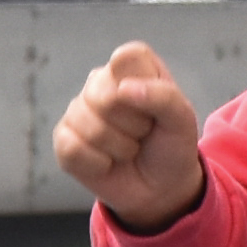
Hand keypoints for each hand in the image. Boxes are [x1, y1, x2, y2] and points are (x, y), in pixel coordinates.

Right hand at [52, 43, 206, 230]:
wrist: (160, 188)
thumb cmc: (170, 146)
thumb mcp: (182, 120)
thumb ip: (162, 96)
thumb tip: (122, 90)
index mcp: (132, 67)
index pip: (127, 57)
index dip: (142, 84)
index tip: (154, 106)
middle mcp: (100, 83)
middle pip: (104, 95)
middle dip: (132, 124)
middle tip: (143, 133)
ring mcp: (78, 111)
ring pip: (87, 124)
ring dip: (117, 147)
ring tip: (128, 149)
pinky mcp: (64, 139)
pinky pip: (72, 148)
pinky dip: (97, 164)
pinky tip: (107, 163)